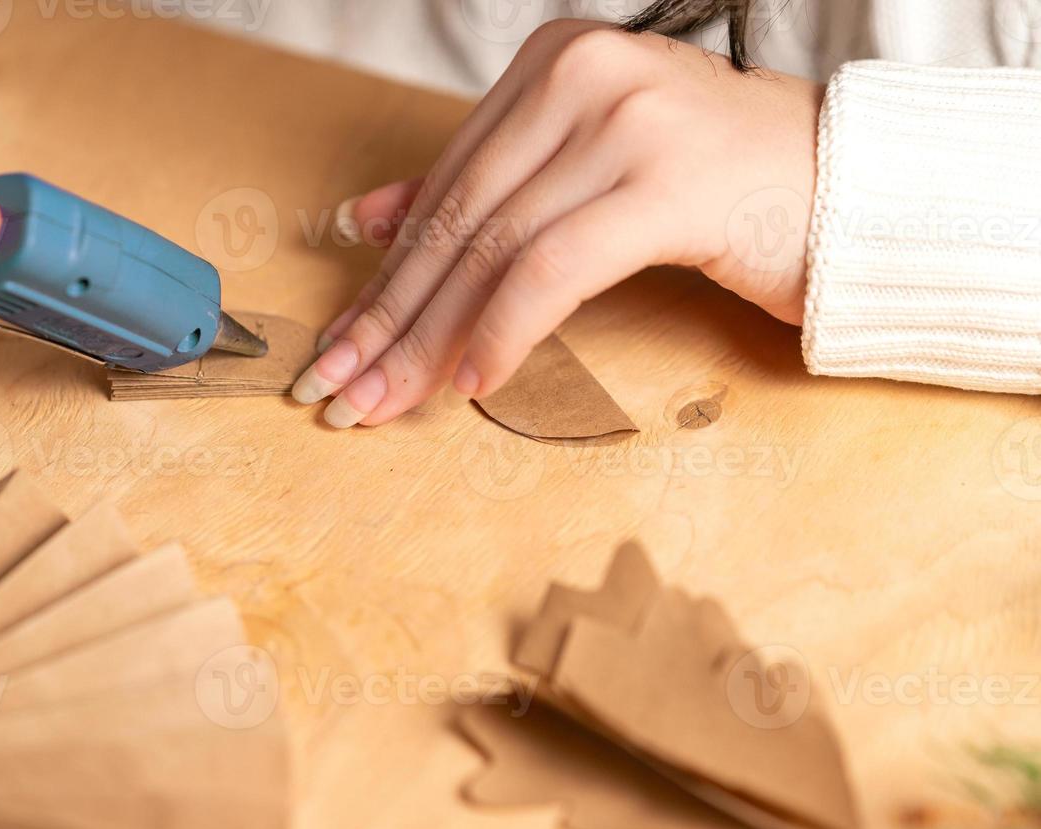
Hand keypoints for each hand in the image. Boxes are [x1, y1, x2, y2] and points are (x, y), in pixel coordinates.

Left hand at [292, 20, 822, 427]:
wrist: (852, 189)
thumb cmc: (717, 187)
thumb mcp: (583, 173)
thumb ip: (480, 187)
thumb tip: (364, 221)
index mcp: (554, 62)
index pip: (446, 182)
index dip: (385, 274)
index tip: (342, 341)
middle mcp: (583, 73)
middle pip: (459, 215)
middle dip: (391, 315)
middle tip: (341, 386)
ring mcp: (627, 120)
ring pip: (493, 245)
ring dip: (430, 336)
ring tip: (388, 399)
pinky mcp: (668, 180)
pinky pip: (555, 265)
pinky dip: (504, 328)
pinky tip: (474, 380)